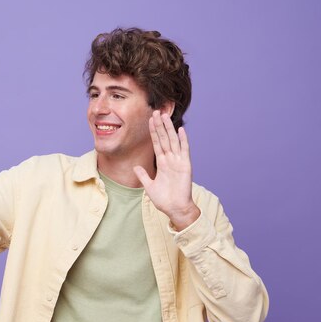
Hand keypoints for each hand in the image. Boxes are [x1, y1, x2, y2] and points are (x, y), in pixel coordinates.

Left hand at [133, 110, 199, 230]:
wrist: (175, 209)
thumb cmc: (164, 199)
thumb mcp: (149, 186)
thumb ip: (143, 175)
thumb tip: (135, 166)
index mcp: (162, 163)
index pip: (157, 143)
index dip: (153, 132)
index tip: (149, 120)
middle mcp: (170, 159)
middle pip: (164, 138)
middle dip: (159, 126)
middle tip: (155, 112)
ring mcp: (178, 161)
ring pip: (173, 141)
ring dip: (169, 128)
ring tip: (164, 116)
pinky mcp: (185, 166)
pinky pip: (184, 150)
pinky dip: (183, 140)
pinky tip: (180, 130)